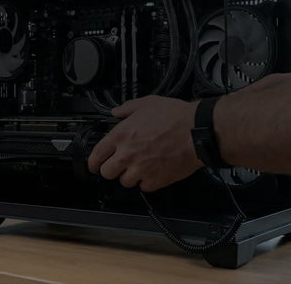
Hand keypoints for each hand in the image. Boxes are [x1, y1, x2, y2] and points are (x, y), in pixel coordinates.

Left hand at [87, 96, 203, 191]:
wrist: (197, 131)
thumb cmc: (176, 117)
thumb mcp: (148, 103)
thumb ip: (128, 108)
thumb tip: (117, 111)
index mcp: (122, 135)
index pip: (97, 155)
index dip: (93, 162)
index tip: (95, 165)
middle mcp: (128, 154)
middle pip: (107, 173)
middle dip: (111, 170)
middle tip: (119, 166)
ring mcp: (141, 169)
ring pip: (125, 182)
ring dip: (131, 176)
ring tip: (141, 167)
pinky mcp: (155, 180)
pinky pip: (144, 187)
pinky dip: (148, 182)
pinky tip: (154, 171)